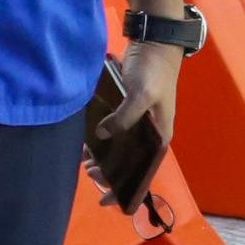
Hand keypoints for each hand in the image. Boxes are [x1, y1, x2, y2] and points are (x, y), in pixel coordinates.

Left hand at [82, 39, 186, 213]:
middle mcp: (149, 132)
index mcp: (159, 136)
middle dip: (109, 171)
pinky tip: (85, 140)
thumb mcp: (141, 95)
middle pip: (128, 161)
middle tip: (89, 173)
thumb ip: (123, 117)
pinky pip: (111, 129)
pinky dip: (98, 137)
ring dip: (102, 155)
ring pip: (117, 147)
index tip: (107, 202)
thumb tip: (101, 136)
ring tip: (84, 161)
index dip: (126, 188)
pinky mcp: (125, 107)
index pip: (143, 170)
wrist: (154, 42)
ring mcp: (137, 120)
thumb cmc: (154, 71)